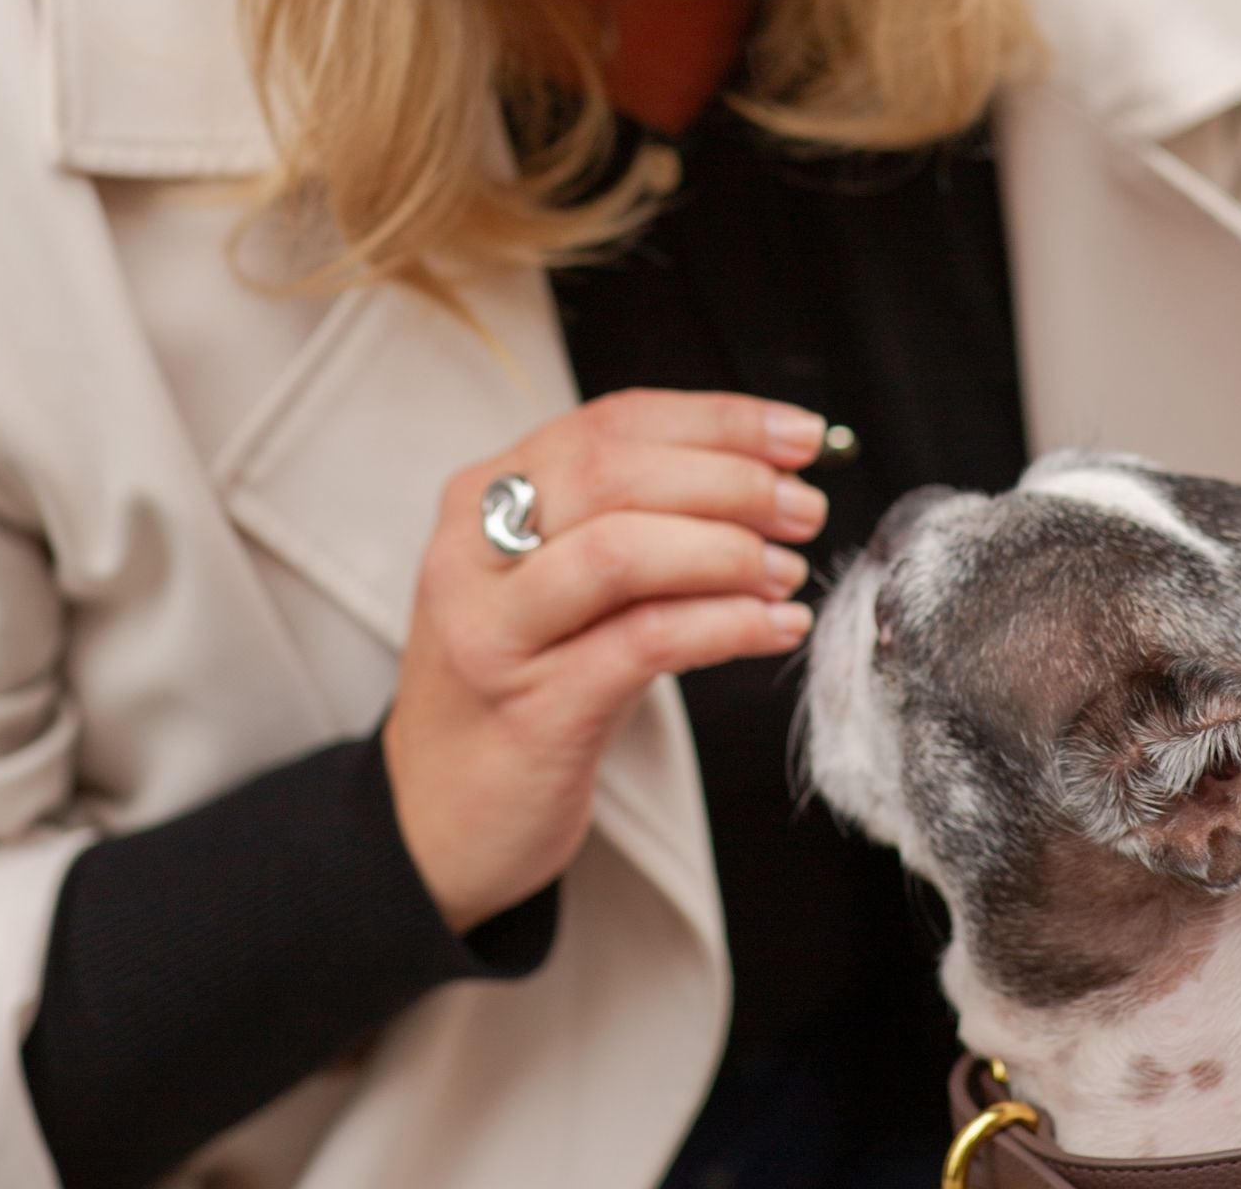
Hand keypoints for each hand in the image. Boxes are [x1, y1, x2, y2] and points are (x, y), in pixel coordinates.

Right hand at [383, 390, 827, 932]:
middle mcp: (473, 551)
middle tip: (803, 507)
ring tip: (788, 569)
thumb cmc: (522, 684)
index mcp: (480, 496)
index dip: (719, 420)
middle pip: (616, 472)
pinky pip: (643, 642)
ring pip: (621, 551)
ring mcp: (494, 630)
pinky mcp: (533, 709)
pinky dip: (725, 624)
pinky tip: (775, 627)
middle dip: (731, 479)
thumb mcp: (557, 585)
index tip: (800, 435)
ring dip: (727, 549)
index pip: (611, 421)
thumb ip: (630, 523)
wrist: (437, 820)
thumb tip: (768, 477)